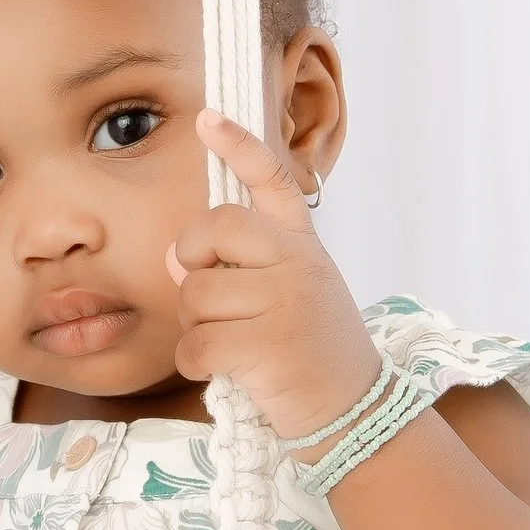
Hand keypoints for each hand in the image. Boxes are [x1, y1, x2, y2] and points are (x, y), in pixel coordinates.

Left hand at [167, 109, 382, 448]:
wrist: (354, 412)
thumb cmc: (310, 352)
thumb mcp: (289, 295)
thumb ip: (238, 270)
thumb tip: (175, 261)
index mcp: (303, 245)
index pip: (272, 180)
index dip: (239, 145)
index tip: (207, 117)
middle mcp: (298, 263)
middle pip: (214, 229)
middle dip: (192, 259)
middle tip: (209, 292)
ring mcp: (286, 303)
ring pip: (195, 293)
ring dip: (197, 326)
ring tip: (233, 343)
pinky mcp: (268, 347)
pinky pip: (195, 343)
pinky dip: (195, 363)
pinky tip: (225, 370)